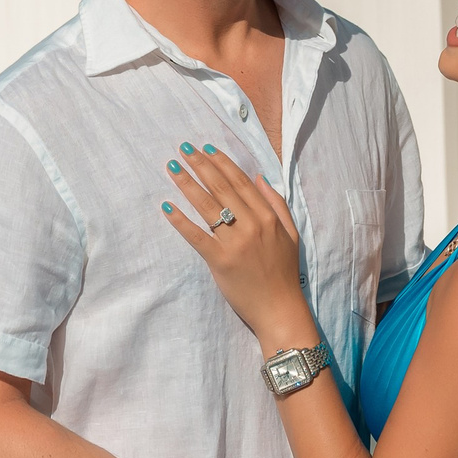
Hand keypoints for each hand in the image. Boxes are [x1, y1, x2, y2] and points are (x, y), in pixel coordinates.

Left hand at [162, 144, 310, 346]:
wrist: (280, 309)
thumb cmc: (284, 273)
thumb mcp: (291, 234)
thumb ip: (276, 204)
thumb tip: (260, 177)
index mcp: (267, 217)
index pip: (240, 182)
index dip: (222, 162)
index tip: (206, 148)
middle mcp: (251, 225)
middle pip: (221, 188)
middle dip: (201, 165)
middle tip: (183, 148)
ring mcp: (235, 243)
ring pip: (207, 206)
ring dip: (187, 184)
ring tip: (172, 167)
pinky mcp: (219, 261)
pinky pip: (196, 236)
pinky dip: (180, 220)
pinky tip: (166, 206)